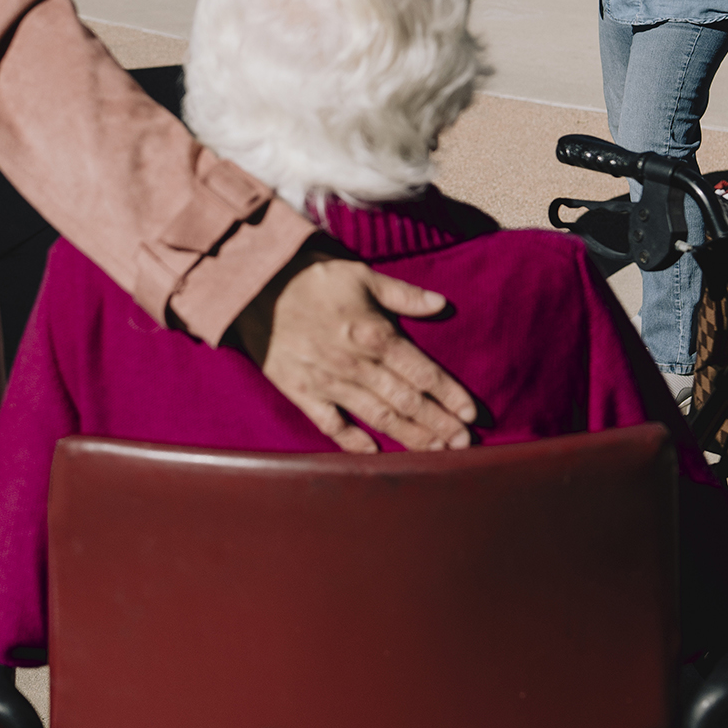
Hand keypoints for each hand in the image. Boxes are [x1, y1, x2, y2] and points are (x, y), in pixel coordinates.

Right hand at [234, 249, 475, 453]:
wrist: (255, 285)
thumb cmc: (313, 276)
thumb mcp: (363, 275)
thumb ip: (403, 294)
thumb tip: (441, 303)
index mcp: (376, 335)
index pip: (423, 373)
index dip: (450, 395)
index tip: (472, 415)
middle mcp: (357, 364)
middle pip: (407, 401)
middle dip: (439, 424)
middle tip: (464, 445)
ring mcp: (329, 382)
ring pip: (378, 417)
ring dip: (410, 436)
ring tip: (436, 452)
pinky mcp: (301, 392)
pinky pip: (331, 424)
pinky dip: (352, 441)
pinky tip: (373, 452)